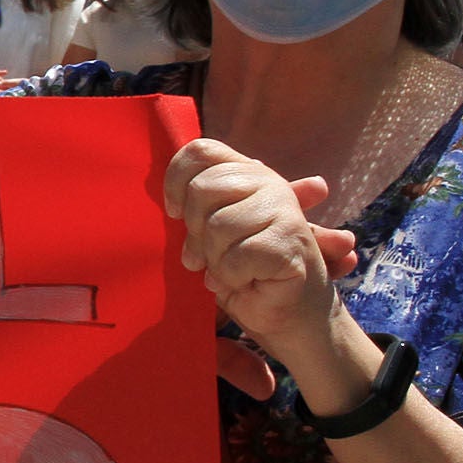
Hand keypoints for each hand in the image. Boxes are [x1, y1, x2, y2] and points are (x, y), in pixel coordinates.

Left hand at [162, 140, 359, 366]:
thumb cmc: (242, 270)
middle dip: (196, 231)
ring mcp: (284, 211)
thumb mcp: (212, 232)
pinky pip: (235, 257)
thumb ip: (197, 207)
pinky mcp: (289, 243)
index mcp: (249, 173)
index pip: (201, 151)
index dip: (177, 180)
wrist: (288, 311)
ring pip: (217, 226)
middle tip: (208, 255)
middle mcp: (270, 183)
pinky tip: (247, 280)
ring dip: (215, 259)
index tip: (174, 213)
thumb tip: (173, 201)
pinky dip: (231, 277)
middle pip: (203, 189)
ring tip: (231, 270)